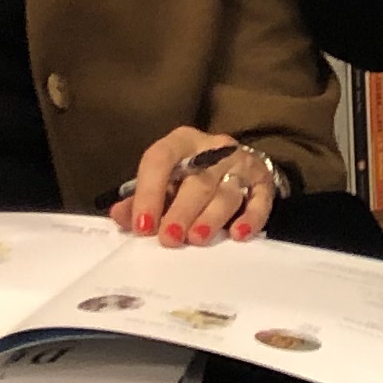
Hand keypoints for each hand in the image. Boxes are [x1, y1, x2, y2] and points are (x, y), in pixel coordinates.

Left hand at [114, 127, 280, 242]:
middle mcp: (213, 148)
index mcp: (181, 143)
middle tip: (169, 238)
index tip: (142, 225)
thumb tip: (120, 216)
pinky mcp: (263, 180)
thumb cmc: (188, 176)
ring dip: (211, 217)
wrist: (232, 165)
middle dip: (182, 211)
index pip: (161, 159)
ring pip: (226, 191)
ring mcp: (241, 162)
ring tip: (197, 239)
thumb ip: (140, 200)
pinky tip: (238, 234)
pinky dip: (251, 217)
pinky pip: (260, 199)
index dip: (149, 192)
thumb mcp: (163, 181)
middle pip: (198, 180)